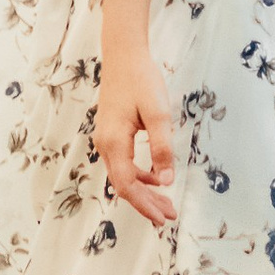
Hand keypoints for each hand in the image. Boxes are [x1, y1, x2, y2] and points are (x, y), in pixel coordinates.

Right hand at [94, 57, 179, 228]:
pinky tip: (155, 178)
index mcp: (114, 143)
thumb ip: (162, 148)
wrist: (123, 56)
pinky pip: (124, 164)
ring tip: (166, 202)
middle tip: (170, 215)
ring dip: (145, 191)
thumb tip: (166, 181)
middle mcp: (105, 145)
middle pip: (125, 185)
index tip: (163, 218)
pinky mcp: (112, 135)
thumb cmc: (141, 80)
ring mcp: (106, 140)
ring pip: (124, 176)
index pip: (128, 185)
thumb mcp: (158, 113)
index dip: (144, 205)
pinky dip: (140, 176)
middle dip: (147, 203)